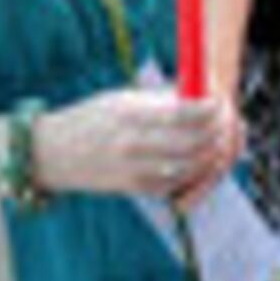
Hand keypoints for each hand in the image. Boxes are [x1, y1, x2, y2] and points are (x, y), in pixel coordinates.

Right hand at [51, 86, 239, 203]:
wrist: (51, 154)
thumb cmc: (91, 119)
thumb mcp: (122, 99)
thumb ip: (161, 100)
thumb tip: (201, 92)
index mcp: (130, 114)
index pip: (184, 113)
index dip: (211, 109)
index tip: (221, 101)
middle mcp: (133, 144)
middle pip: (195, 142)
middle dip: (219, 132)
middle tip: (228, 122)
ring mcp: (134, 170)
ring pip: (191, 166)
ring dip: (212, 154)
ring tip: (219, 141)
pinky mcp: (135, 189)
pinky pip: (176, 183)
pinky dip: (194, 173)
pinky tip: (199, 160)